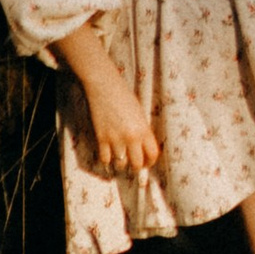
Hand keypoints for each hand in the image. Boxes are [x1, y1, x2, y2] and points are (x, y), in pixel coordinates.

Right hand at [68, 61, 160, 181]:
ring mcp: (115, 139)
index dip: (151, 162)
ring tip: (120, 159)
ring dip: (121, 164)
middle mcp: (131, 137)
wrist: (105, 86)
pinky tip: (108, 155)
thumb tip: (142, 148)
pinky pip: (105, 159)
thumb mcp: (139, 113)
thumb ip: (142, 131)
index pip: (153, 155)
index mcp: (144, 129)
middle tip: (134, 165)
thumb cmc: (124, 96)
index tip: (147, 162)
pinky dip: (107, 160)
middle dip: (137, 167)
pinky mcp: (101, 138)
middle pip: (138, 165)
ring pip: (121, 165)